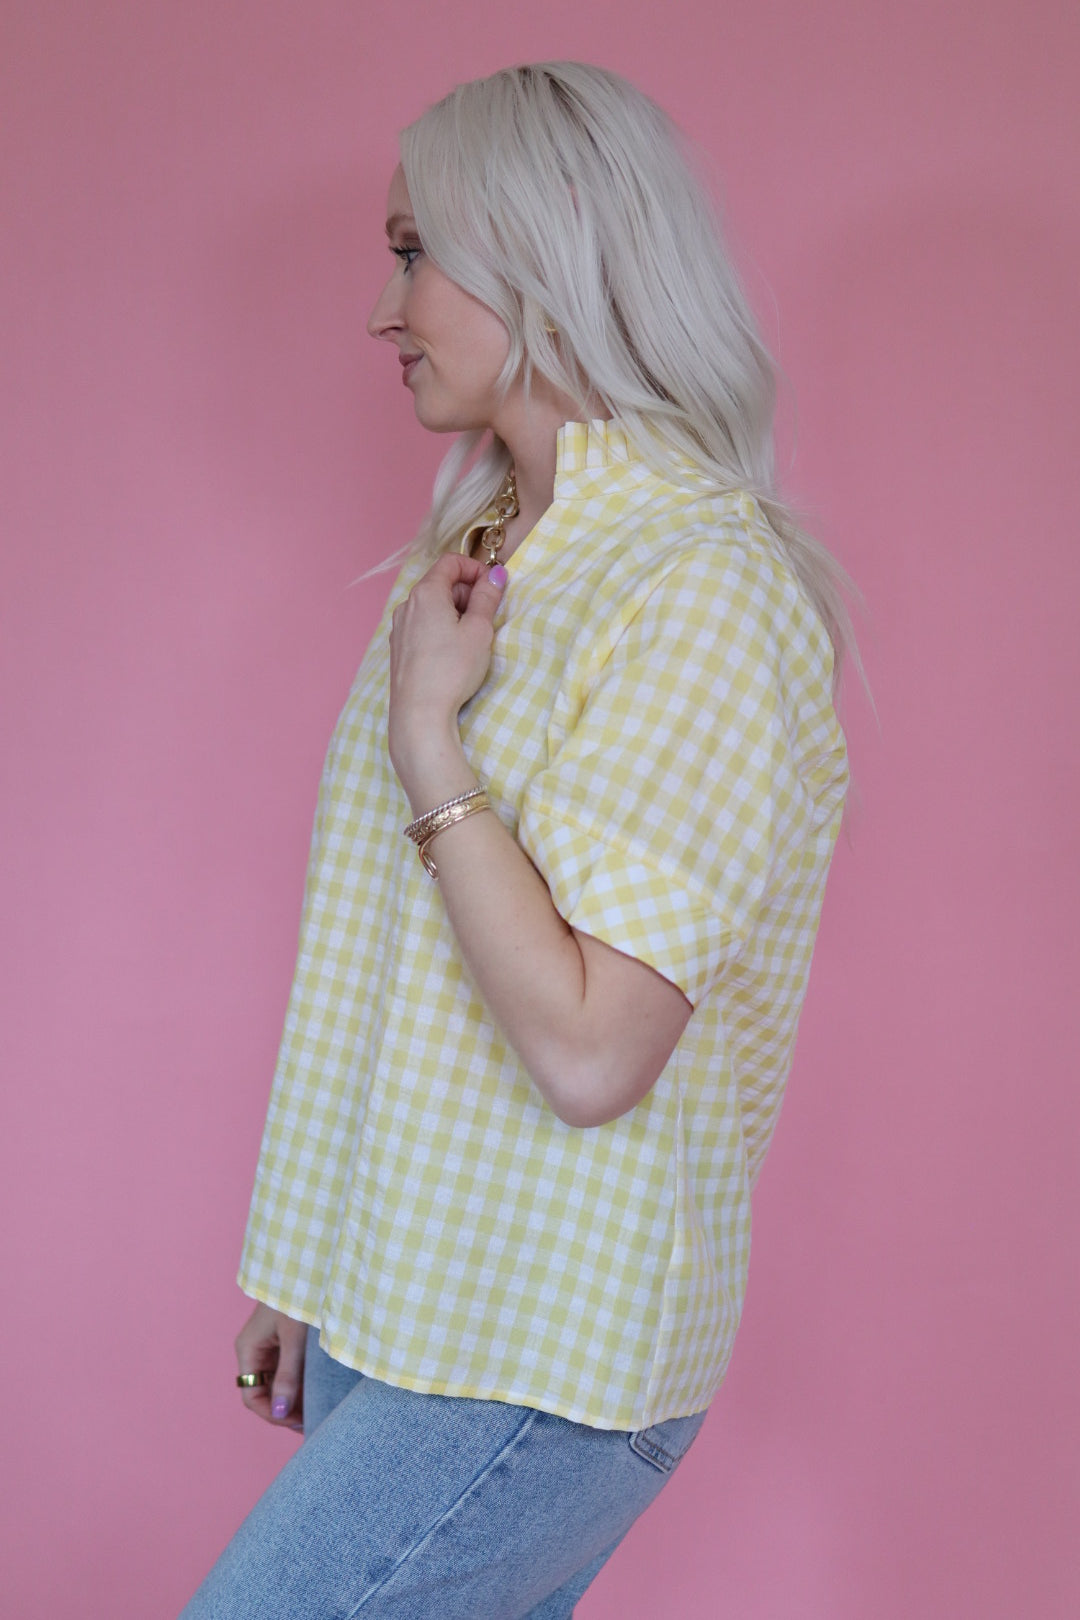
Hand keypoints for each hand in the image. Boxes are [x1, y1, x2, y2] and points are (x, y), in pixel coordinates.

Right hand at [235, 1303, 306, 1431]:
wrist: (310, 1265)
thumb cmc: (299, 1297)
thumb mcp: (295, 1340)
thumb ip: (289, 1376)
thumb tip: (281, 1413)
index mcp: (248, 1349)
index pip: (251, 1395)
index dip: (271, 1413)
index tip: (298, 1422)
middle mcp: (254, 1350)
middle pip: (263, 1392)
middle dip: (284, 1409)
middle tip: (312, 1419)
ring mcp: (268, 1346)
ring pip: (276, 1383)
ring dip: (294, 1397)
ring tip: (318, 1408)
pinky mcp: (283, 1341)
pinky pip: (287, 1370)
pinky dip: (300, 1383)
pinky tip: (317, 1390)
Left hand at [388, 554, 506, 802]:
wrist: (419, 713)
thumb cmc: (452, 670)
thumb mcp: (479, 630)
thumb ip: (487, 598)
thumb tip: (496, 575)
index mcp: (426, 593)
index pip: (450, 562)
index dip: (475, 569)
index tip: (492, 587)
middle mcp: (407, 605)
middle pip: (441, 583)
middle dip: (467, 593)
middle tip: (487, 616)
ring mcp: (399, 628)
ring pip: (431, 606)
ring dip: (455, 612)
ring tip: (472, 638)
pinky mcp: (399, 649)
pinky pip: (422, 626)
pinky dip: (440, 628)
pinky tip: (453, 653)